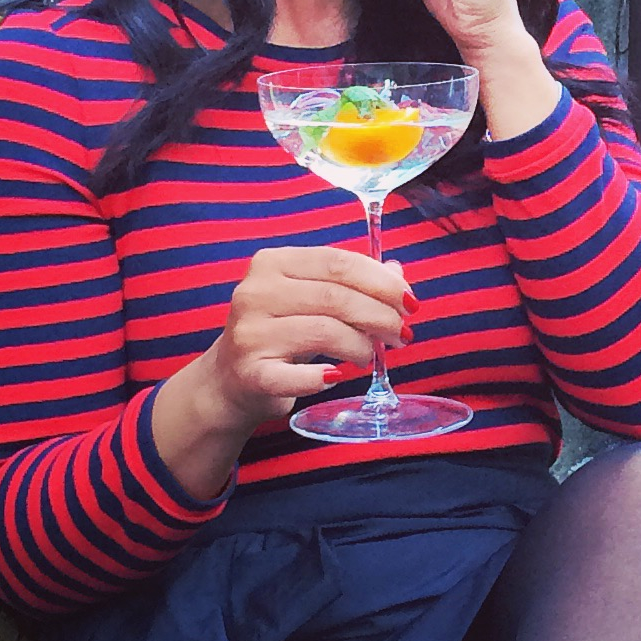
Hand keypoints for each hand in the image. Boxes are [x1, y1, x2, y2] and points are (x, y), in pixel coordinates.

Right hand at [199, 246, 410, 424]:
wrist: (231, 377)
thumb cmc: (281, 331)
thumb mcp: (311, 298)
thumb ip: (351, 283)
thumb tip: (398, 273)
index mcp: (273, 262)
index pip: (338, 262)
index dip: (381, 281)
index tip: (409, 301)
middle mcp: (255, 291)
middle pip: (335, 297)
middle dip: (380, 315)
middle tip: (402, 334)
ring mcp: (249, 333)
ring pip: (324, 332)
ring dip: (360, 346)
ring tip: (369, 356)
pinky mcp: (250, 372)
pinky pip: (298, 376)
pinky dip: (325, 377)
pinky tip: (338, 375)